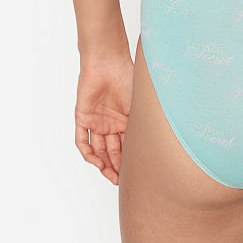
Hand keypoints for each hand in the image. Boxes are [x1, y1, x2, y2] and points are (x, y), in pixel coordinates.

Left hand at [75, 52, 133, 184]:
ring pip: (98, 148)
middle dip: (117, 166)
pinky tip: (96, 162)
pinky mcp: (83, 117)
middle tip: (122, 180)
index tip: (135, 174)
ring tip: (111, 175)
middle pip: (113, 150)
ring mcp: (96, 120)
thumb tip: (160, 141)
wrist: (107, 61)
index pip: (127, 144)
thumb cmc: (126, 76)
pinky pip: (82, 139)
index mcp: (125, 118)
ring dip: (103, 163)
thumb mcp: (139, 104)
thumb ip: (144, 122)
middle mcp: (111, 122)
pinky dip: (88, 152)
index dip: (129, 160)